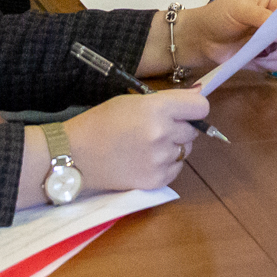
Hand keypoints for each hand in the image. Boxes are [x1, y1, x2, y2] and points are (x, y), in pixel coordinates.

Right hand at [67, 90, 211, 190]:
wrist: (76, 154)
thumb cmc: (102, 122)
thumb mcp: (133, 101)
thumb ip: (168, 100)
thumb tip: (198, 95)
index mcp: (157, 109)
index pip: (201, 107)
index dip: (194, 108)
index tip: (184, 111)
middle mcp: (163, 134)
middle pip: (193, 130)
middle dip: (181, 127)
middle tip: (158, 128)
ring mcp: (160, 159)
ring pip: (185, 150)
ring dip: (173, 146)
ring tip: (147, 145)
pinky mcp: (156, 180)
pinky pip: (176, 169)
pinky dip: (167, 164)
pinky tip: (146, 159)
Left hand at [136, 0, 276, 78]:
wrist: (198, 38)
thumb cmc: (218, 17)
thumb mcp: (239, 9)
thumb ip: (263, 16)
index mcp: (273, 3)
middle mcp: (275, 22)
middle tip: (265, 40)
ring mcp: (269, 42)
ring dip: (274, 53)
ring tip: (255, 51)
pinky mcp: (262, 59)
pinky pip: (276, 65)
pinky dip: (266, 64)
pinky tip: (252, 60)